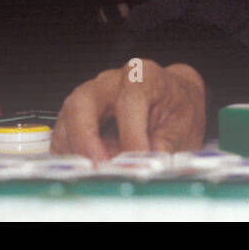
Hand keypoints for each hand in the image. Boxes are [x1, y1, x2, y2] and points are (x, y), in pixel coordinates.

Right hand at [52, 59, 206, 160]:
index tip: (137, 159)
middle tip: (99, 168)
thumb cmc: (178, 107)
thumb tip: (149, 161)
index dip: (131, 134)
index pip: (129, 101)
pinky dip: (71, 155)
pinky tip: (89, 169)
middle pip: (83, 103)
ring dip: (76, 151)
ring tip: (96, 173)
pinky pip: (63, 135)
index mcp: (142, 76)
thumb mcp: (185, 124)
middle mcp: (110, 82)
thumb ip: (167, 143)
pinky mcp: (77, 116)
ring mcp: (90, 97)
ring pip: (67, 120)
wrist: (174, 99)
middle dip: (86, 140)